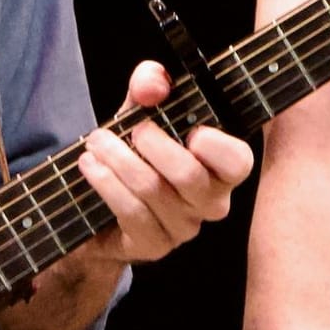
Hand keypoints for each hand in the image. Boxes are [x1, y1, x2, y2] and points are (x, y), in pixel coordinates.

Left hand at [74, 60, 254, 262]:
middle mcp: (209, 202)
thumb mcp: (141, 112)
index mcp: (220, 167)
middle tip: (132, 129)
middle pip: (189, 175)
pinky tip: (90, 166)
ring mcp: (183, 228)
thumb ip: (150, 86)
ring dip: (118, 160)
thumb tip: (153, 84)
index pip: (238, 162)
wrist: (99, 203)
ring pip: (153, 190)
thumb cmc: (135, 152)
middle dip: (153, 145)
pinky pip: (131, 212)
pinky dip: (106, 182)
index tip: (192, 130)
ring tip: (96, 142)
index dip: (217, 146)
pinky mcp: (154, 245)